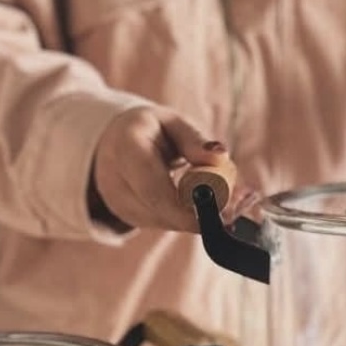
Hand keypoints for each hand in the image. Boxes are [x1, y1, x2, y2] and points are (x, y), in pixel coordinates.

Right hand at [90, 106, 241, 232]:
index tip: (220, 212)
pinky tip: (202, 204)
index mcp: (126, 148)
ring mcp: (120, 205)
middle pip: (162, 210)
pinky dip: (187, 217)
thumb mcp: (171, 123)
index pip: (154, 188)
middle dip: (199, 215)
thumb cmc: (149, 130)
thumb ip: (194, 140)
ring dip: (197, 216)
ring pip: (166, 221)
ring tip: (224, 201)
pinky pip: (165, 222)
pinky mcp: (130, 219)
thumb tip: (221, 156)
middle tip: (234, 212)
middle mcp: (115, 181)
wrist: (111, 145)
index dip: (186, 206)